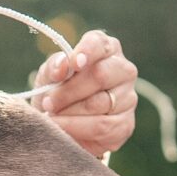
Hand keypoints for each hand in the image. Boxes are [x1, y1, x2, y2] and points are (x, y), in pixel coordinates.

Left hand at [32, 29, 137, 158]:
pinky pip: (102, 127)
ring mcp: (128, 98)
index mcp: (106, 49)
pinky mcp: (125, 124)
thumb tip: (63, 66)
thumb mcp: (49, 76)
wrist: (62, 126)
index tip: (74, 63)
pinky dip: (78, 130)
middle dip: (69, 91)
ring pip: (99, 104)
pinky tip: (63, 131)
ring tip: (52, 117)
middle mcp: (123, 70)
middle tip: (48, 102)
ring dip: (69, 113)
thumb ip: (54, 67)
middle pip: (101, 75)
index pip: (100, 44)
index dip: (87, 52)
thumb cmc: (57, 92)